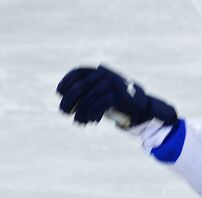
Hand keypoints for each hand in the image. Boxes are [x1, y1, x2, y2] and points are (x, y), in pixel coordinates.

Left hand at [57, 65, 177, 128]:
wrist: (141, 103)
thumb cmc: (117, 98)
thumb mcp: (102, 90)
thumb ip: (88, 92)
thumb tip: (67, 102)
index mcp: (98, 70)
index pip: (77, 73)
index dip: (66, 82)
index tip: (59, 93)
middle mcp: (103, 74)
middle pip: (80, 87)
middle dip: (69, 100)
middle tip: (64, 112)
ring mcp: (110, 84)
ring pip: (89, 98)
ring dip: (81, 112)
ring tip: (78, 122)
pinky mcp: (117, 95)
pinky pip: (100, 105)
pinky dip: (93, 114)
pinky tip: (90, 121)